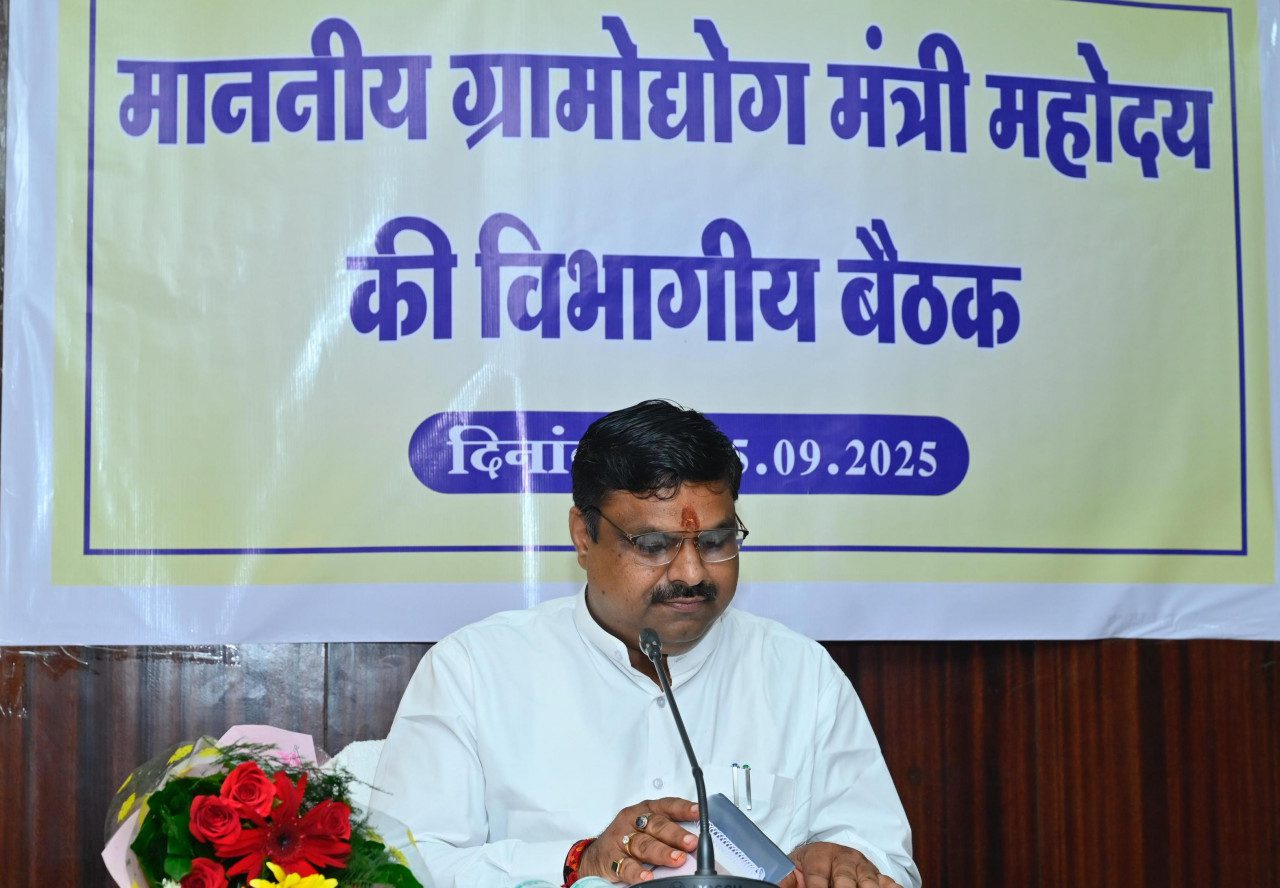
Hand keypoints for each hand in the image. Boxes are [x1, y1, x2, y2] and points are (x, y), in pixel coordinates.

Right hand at [580, 796, 699, 883]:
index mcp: (645, 811)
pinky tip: (647, 875)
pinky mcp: (611, 858)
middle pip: (657, 826)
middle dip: (675, 834)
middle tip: (690, 843)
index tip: (698, 812)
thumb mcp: (647, 829)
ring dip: (662, 853)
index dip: (682, 808)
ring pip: (644, 845)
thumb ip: (668, 832)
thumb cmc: (627, 838)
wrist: (595, 856)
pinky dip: (637, 871)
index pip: (666, 806)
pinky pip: (625, 865)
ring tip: (677, 859)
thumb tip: (697, 844)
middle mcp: (633, 821)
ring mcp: (621, 839)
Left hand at [786, 841, 901, 887]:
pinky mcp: (879, 876)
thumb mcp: (794, 869)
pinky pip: (888, 881)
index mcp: (820, 853)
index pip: (817, 873)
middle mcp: (844, 857)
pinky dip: (889, 887)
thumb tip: (776, 883)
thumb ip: (785, 878)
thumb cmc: (809, 868)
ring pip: (869, 880)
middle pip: (845, 877)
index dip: (816, 887)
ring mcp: (864, 867)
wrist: (826, 859)